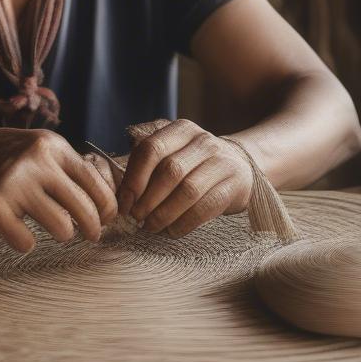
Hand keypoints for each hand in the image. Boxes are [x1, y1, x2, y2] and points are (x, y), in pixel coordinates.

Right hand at [0, 121, 117, 253]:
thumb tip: (101, 201)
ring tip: (51, 231)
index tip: (106, 219)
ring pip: (62, 228)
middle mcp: (36, 160)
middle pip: (84, 208)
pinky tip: (16, 232)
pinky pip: (26, 242)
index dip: (107, 207)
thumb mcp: (31, 145)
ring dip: (62, 235)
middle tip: (89, 237)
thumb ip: (61, 166)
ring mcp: (13, 183)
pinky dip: (24, 243)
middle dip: (93, 229)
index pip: (95, 181)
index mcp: (51, 145)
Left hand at [115, 119, 253, 237]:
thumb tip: (120, 194)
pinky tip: (172, 231)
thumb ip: (147, 164)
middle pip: (169, 171)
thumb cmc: (193, 163)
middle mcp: (203, 141)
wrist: (240, 166)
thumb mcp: (173, 152)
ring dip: (164, 214)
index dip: (134, 178)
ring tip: (151, 227)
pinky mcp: (234, 185)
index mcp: (181, 130)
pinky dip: (184, 223)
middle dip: (148, 199)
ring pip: (188, 191)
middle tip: (136, 217)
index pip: (151, 149)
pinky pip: (205, 208)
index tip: (124, 202)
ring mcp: (222, 162)